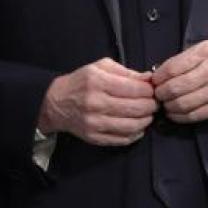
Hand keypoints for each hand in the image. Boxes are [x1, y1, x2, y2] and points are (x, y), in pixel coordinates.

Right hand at [37, 58, 156, 145]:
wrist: (55, 102)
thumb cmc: (80, 82)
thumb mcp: (100, 68)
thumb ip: (126, 72)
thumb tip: (149, 79)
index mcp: (97, 81)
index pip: (136, 88)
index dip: (149, 90)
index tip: (151, 90)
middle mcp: (95, 102)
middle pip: (137, 108)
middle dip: (151, 105)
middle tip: (152, 103)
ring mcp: (94, 122)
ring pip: (133, 125)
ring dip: (146, 120)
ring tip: (146, 115)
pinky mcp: (94, 137)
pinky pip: (124, 139)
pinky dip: (136, 133)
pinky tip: (136, 126)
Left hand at [152, 41, 207, 122]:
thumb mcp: (204, 50)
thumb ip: (182, 60)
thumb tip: (157, 75)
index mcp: (205, 54)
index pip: (171, 69)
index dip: (157, 78)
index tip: (154, 82)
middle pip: (174, 88)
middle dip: (160, 94)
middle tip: (157, 95)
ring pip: (182, 104)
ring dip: (168, 107)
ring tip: (165, 104)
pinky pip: (194, 115)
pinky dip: (179, 117)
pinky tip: (174, 114)